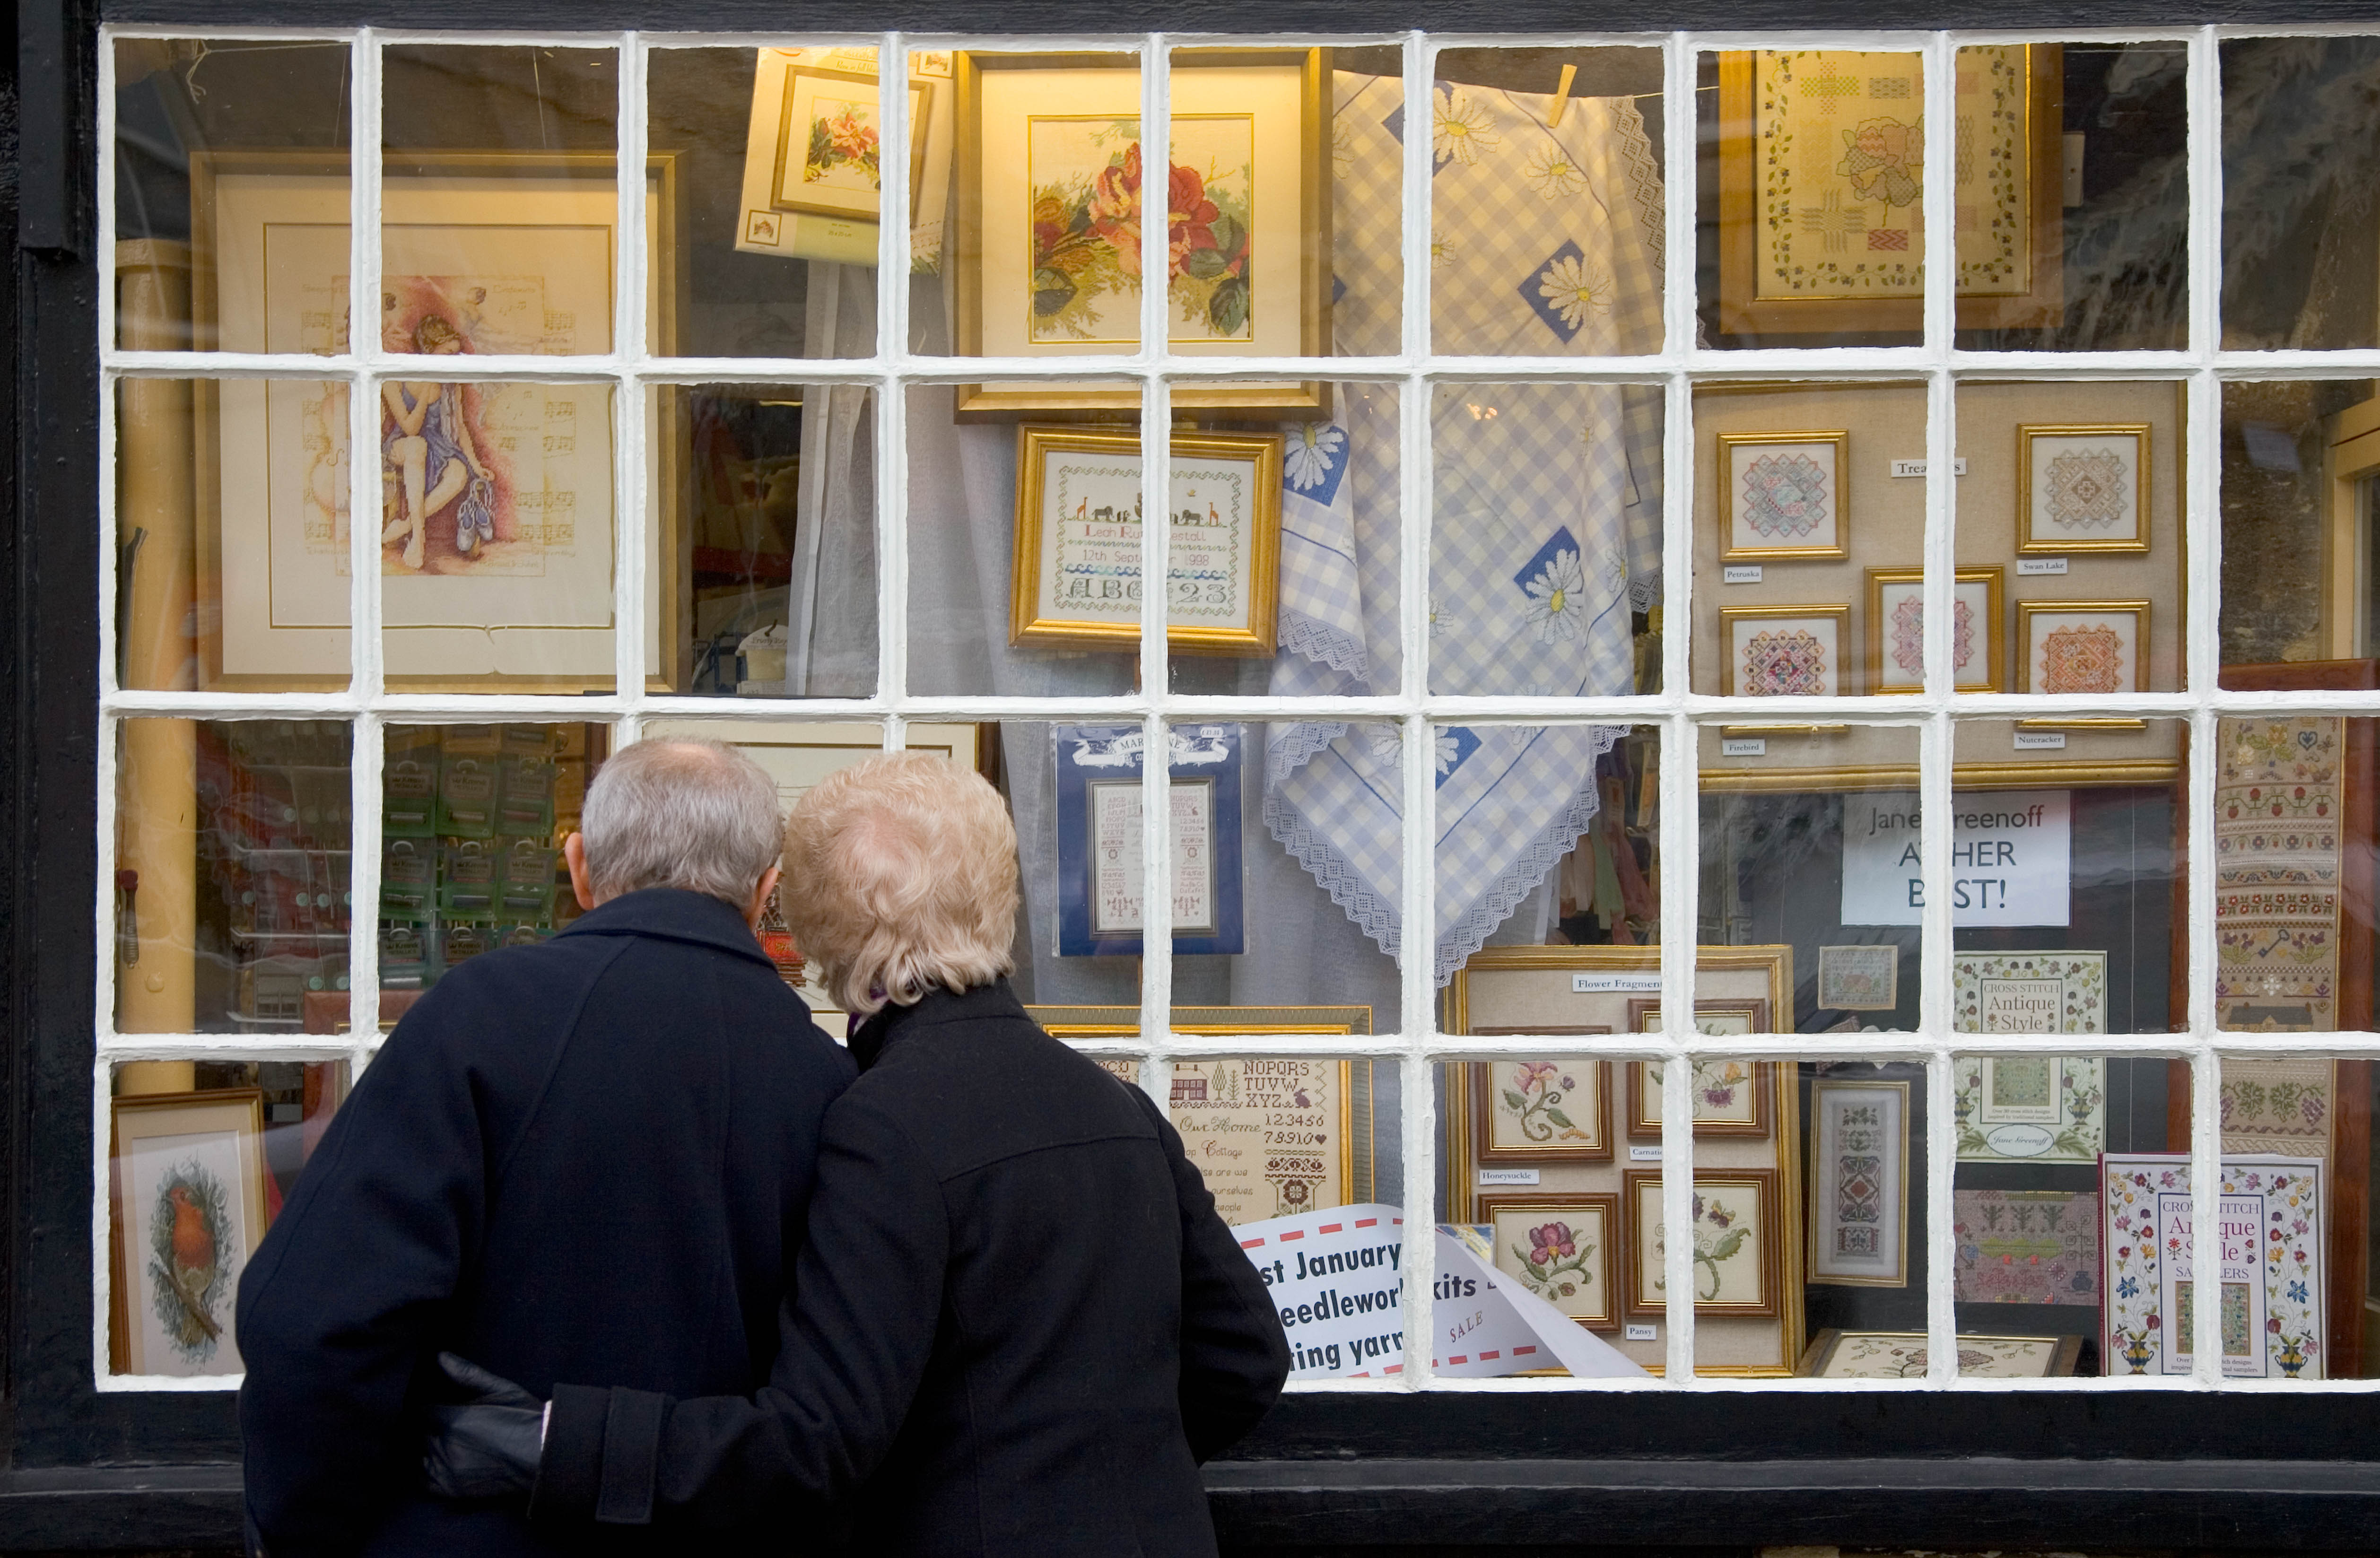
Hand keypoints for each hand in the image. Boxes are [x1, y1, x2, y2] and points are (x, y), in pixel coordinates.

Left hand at [422, 1352, 544, 1501]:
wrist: (544, 1455)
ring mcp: (445, 1472)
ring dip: (419, 1445)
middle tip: (431, 1420)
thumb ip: (467, 1374)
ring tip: (431, 1438)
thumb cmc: (525, 1418)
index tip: (428, 1403)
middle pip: (414, 1433)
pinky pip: (421, 1479)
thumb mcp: (501, 1390)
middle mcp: (443, 1447)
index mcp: (452, 1420)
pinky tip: (430, 1459)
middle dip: (419, 1424)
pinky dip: (421, 1468)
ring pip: (414, 1455)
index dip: (421, 1405)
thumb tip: (440, 1356)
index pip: (417, 1410)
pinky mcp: (450, 1490)